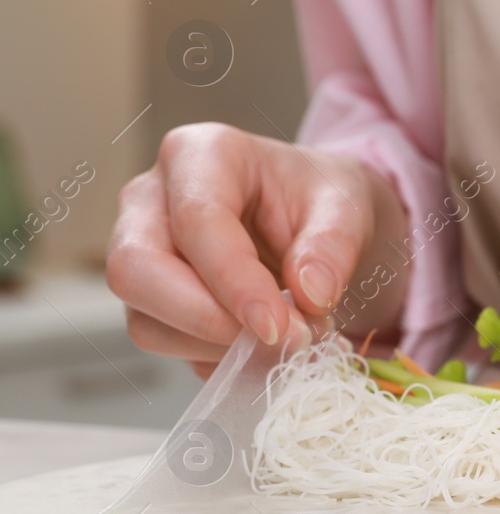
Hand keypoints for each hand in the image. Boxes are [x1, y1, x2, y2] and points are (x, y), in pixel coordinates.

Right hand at [107, 123, 408, 376]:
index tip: (280, 327)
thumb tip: (310, 294)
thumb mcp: (349, 208)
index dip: (234, 282)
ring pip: (144, 319)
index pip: (196, 220)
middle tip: (280, 340)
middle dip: (206, 319)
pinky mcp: (150, 299)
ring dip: (216, 346)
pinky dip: (216, 359)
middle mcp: (150, 199)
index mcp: (200, 154)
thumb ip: (333, 246)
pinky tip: (264, 347)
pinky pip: (165, 342)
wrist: (318, 221)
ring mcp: (140, 251)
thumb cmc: (324, 199)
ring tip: (288, 339)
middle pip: (135, 270)